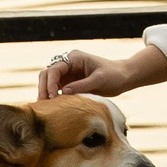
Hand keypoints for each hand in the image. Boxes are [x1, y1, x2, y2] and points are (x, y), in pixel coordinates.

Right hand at [39, 45, 166, 98]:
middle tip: (43, 103)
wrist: (123, 77)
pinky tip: (51, 107)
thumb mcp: (99, 80)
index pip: (54, 68)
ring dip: (45, 92)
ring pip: (48, 81)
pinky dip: (52, 96)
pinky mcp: (69, 82)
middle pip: (47, 73)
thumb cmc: (114, 75)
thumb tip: (63, 92)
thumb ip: (81, 85)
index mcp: (74, 58)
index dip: (50, 82)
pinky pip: (55, 88)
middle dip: (43, 87)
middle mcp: (68, 63)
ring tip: (45, 108)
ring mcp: (68, 73)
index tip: (51, 96)